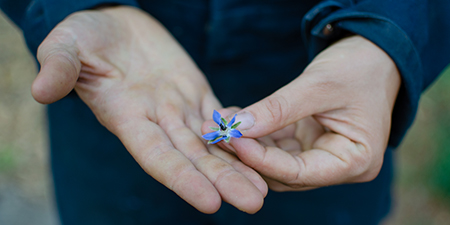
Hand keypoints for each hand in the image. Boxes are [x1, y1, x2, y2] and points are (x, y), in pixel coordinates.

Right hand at [32, 6, 266, 212]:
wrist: (114, 23)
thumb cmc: (85, 35)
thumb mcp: (67, 44)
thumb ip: (60, 67)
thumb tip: (41, 91)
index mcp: (126, 116)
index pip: (156, 156)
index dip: (181, 179)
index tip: (210, 203)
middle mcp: (156, 121)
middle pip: (192, 158)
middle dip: (222, 180)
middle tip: (255, 203)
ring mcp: (178, 109)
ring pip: (211, 144)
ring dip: (237, 166)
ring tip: (265, 189)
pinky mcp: (195, 94)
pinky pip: (220, 119)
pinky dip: (240, 136)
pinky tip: (263, 150)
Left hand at [203, 35, 399, 190]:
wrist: (373, 54)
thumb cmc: (358, 67)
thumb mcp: (319, 85)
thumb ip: (279, 109)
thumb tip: (238, 127)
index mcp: (355, 161)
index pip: (299, 173)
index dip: (262, 159)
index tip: (233, 138)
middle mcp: (338, 166)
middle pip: (284, 173)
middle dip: (248, 154)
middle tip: (216, 132)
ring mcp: (322, 156)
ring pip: (275, 162)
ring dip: (246, 144)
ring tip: (218, 123)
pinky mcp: (308, 143)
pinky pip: (276, 145)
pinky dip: (255, 133)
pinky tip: (233, 118)